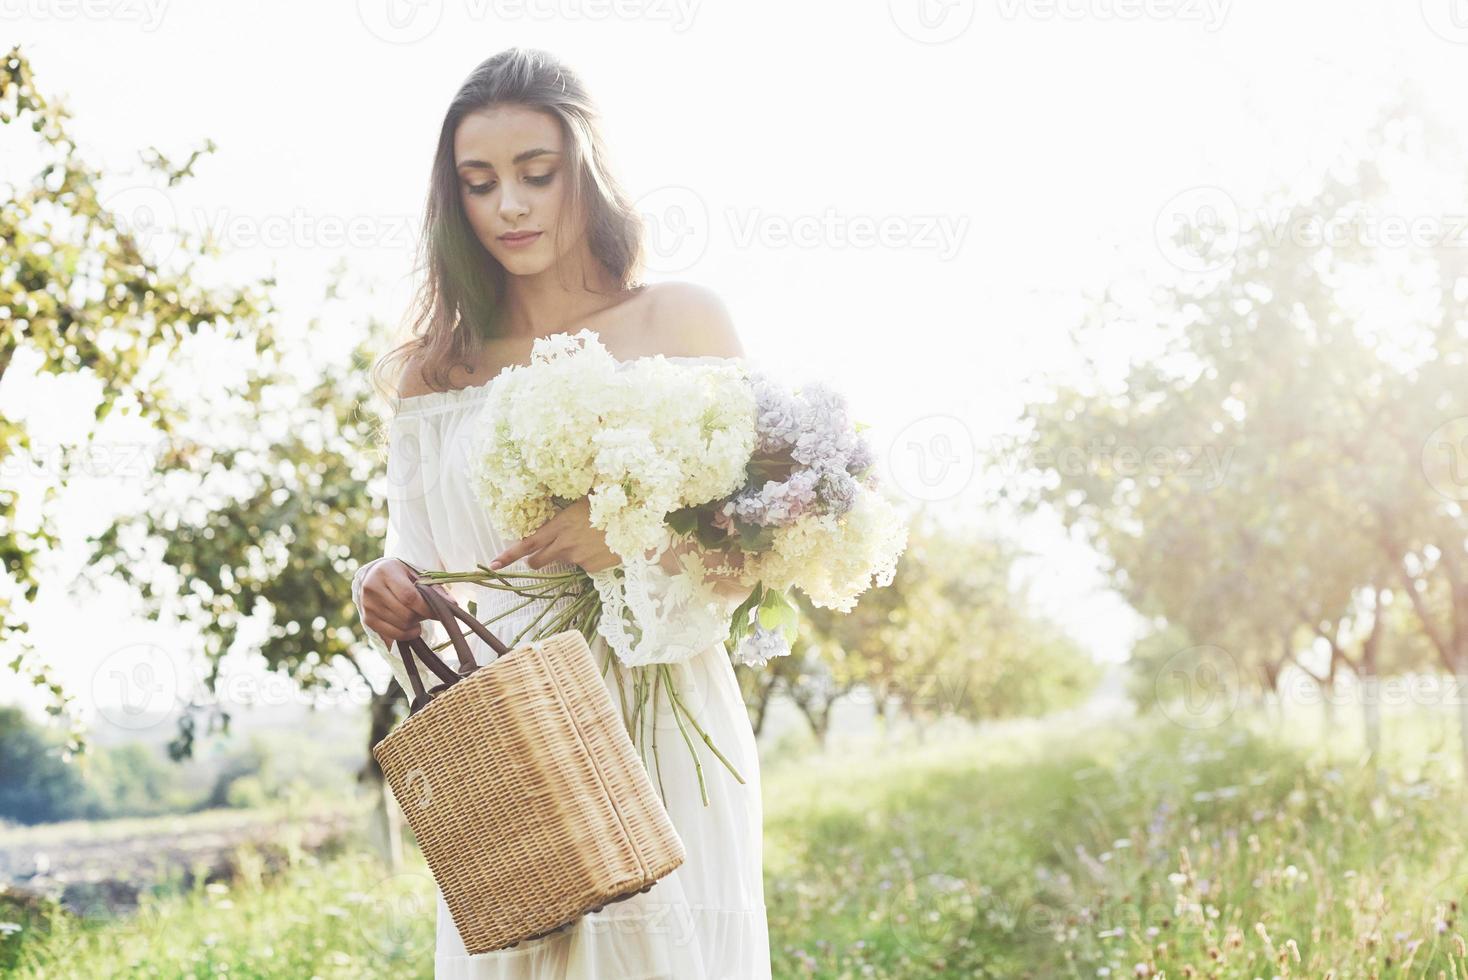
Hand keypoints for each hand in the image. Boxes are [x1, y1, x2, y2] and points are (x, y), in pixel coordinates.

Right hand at [361, 558, 452, 642]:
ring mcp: (367, 605)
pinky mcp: (367, 619)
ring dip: (415, 625)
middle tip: (427, 612)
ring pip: (400, 625)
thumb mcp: (416, 574)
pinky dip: (406, 634)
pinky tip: (412, 627)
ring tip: (417, 615)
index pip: (409, 596)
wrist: (373, 576)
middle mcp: (372, 588)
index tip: (440, 614)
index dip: (427, 608)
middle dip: (422, 617)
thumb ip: (434, 587)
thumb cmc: (401, 574)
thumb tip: (453, 605)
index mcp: (386, 571)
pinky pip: (392, 634)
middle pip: (405, 614)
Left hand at [488, 496, 621, 573]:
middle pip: (538, 560)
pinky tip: (601, 544)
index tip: (495, 563)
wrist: (639, 521)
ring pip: (563, 560)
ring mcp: (578, 558)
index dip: (509, 555)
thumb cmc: (612, 502)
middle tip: (541, 553)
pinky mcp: (592, 568)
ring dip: (568, 552)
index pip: (527, 543)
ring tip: (588, 537)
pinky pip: (583, 565)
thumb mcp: (585, 499)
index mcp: (560, 525)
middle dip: (535, 558)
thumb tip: (555, 510)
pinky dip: (587, 557)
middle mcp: (565, 544)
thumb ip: (566, 510)